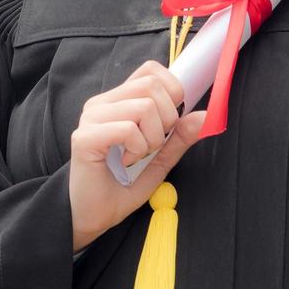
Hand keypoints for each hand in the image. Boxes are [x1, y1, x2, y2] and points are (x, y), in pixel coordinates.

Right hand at [67, 59, 207, 251]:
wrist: (90, 218)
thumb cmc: (120, 187)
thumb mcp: (159, 161)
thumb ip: (179, 138)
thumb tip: (203, 115)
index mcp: (118, 102)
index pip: (151, 70)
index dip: (171, 90)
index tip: (169, 122)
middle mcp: (102, 103)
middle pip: (152, 85)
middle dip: (167, 119)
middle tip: (153, 145)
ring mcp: (91, 118)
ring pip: (144, 106)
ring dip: (152, 138)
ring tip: (137, 156)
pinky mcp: (85, 137)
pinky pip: (127, 129)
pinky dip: (137, 148)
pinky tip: (124, 161)